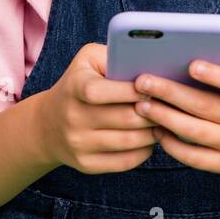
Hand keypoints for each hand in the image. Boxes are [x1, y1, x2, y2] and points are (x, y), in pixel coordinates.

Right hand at [37, 41, 162, 174]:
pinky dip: (145, 151)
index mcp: (74, 87)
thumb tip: (149, 65)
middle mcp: (73, 117)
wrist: (48, 124)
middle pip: (125, 118)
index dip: (132, 91)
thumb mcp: (88, 60)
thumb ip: (115, 54)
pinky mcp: (86, 164)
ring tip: (166, 121)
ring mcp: (78, 144)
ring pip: (129, 141)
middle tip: (172, 106)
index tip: (154, 87)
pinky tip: (152, 139)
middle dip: (154, 112)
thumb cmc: (80, 83)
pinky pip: (125, 161)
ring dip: (154, 132)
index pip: (103, 91)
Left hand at [132, 39, 219, 174]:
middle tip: (142, 82)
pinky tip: (156, 130)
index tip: (191, 65)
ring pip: (196, 132)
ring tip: (141, 105)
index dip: (216, 75)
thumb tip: (198, 40)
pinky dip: (172, 145)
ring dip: (165, 118)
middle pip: (207, 107)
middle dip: (171, 93)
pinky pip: (195, 158)